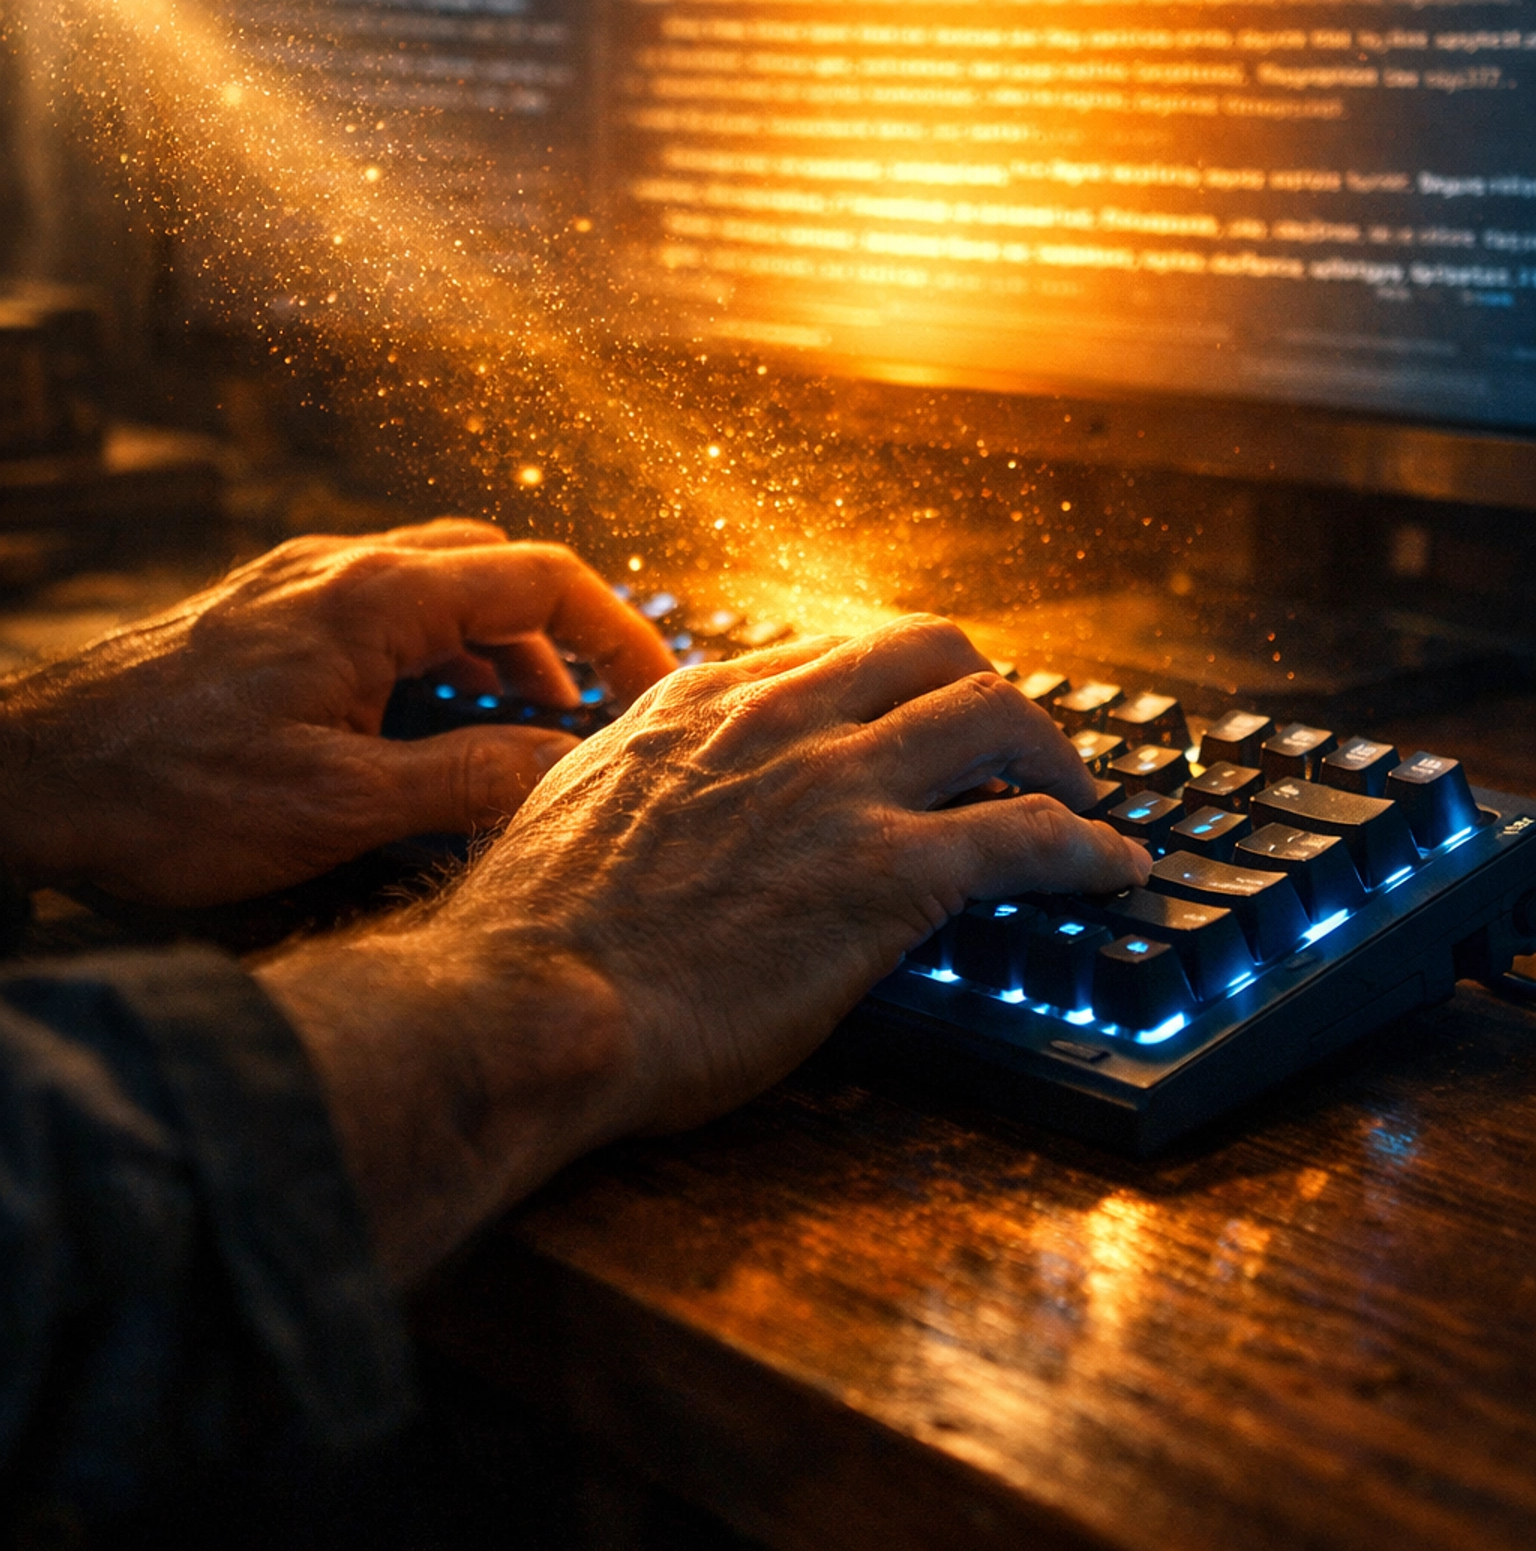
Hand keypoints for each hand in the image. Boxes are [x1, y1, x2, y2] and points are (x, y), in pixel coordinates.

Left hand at [0, 521, 672, 904]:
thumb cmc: (167, 794)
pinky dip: (426, 665)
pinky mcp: (262, 618)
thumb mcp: (336, 806)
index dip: (620, 634)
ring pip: (434, 594)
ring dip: (487, 658)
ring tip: (503, 747)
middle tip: (580, 728)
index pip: (543, 577)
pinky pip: (378, 617)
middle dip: (556, 646)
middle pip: (494, 572)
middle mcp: (344, 568)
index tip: (660, 696)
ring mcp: (298, 586)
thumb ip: (467, 781)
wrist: (27, 779)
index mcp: (378, 596)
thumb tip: (572, 769)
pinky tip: (414, 739)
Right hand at [261, 616, 1149, 1279]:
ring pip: (995, 717)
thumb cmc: (534, 933)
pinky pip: (1029, 836)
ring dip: (1054, 756)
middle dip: (987, 691)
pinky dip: (1089, 846)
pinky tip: (1115, 870)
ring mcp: (841, 787)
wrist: (530, 1004)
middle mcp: (783, 719)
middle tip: (1015, 747)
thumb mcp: (576, 802)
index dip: (899, 685)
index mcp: (706, 700)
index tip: (922, 721)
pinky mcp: (891, 873)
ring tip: (1080, 799)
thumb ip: (639, 772)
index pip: (838, 653)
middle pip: (932, 652)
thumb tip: (651, 784)